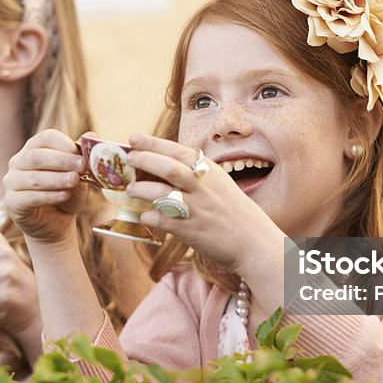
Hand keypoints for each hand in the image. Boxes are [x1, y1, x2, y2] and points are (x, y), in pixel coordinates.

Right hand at [3, 129, 88, 243]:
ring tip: (75, 181)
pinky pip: (30, 197)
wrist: (57, 224)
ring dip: (57, 179)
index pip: (46, 138)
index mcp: (34, 148)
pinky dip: (49, 196)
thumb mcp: (78, 174)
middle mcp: (18, 162)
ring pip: (33, 177)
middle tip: (82, 167)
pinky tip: (65, 195)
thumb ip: (82, 156)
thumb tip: (92, 135)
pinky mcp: (11, 202)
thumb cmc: (67, 193)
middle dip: (62, 161)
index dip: (65, 144)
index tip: (82, 155)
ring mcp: (11, 182)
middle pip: (37, 156)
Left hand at [125, 134, 284, 276]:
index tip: (134, 138)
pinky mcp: (190, 230)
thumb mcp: (220, 185)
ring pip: (160, 192)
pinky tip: (144, 214)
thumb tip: (165, 167)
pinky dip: (148, 215)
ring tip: (130, 189)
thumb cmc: (235, 213)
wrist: (254, 243)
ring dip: (140, 189)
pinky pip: (161, 219)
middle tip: (128, 159)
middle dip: (143, 160)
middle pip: (167, 167)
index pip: (178, 150)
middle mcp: (203, 186)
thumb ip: (197, 175)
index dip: (153, 143)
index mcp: (210, 171)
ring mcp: (196, 208)